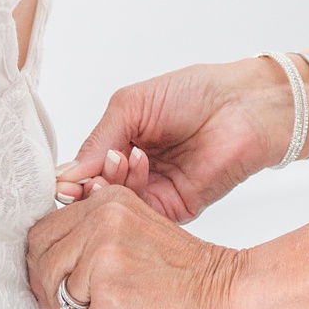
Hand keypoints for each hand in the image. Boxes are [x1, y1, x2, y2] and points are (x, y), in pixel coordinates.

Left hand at [26, 182, 246, 308]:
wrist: (227, 294)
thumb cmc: (185, 277)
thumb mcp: (131, 239)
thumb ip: (91, 244)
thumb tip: (44, 275)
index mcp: (105, 201)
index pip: (42, 235)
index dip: (46, 270)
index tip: (62, 292)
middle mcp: (101, 218)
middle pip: (40, 263)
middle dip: (55, 297)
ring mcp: (102, 252)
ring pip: (58, 297)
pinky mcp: (109, 289)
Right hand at [54, 60, 295, 223]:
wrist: (245, 103)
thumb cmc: (194, 93)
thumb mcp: (130, 106)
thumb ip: (97, 140)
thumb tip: (66, 175)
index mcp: (120, 146)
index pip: (84, 172)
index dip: (71, 178)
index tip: (62, 180)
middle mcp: (134, 173)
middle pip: (95, 195)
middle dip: (87, 187)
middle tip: (91, 175)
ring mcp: (155, 192)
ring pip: (116, 206)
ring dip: (110, 186)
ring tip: (120, 160)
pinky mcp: (176, 208)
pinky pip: (143, 215)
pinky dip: (132, 196)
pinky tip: (135, 169)